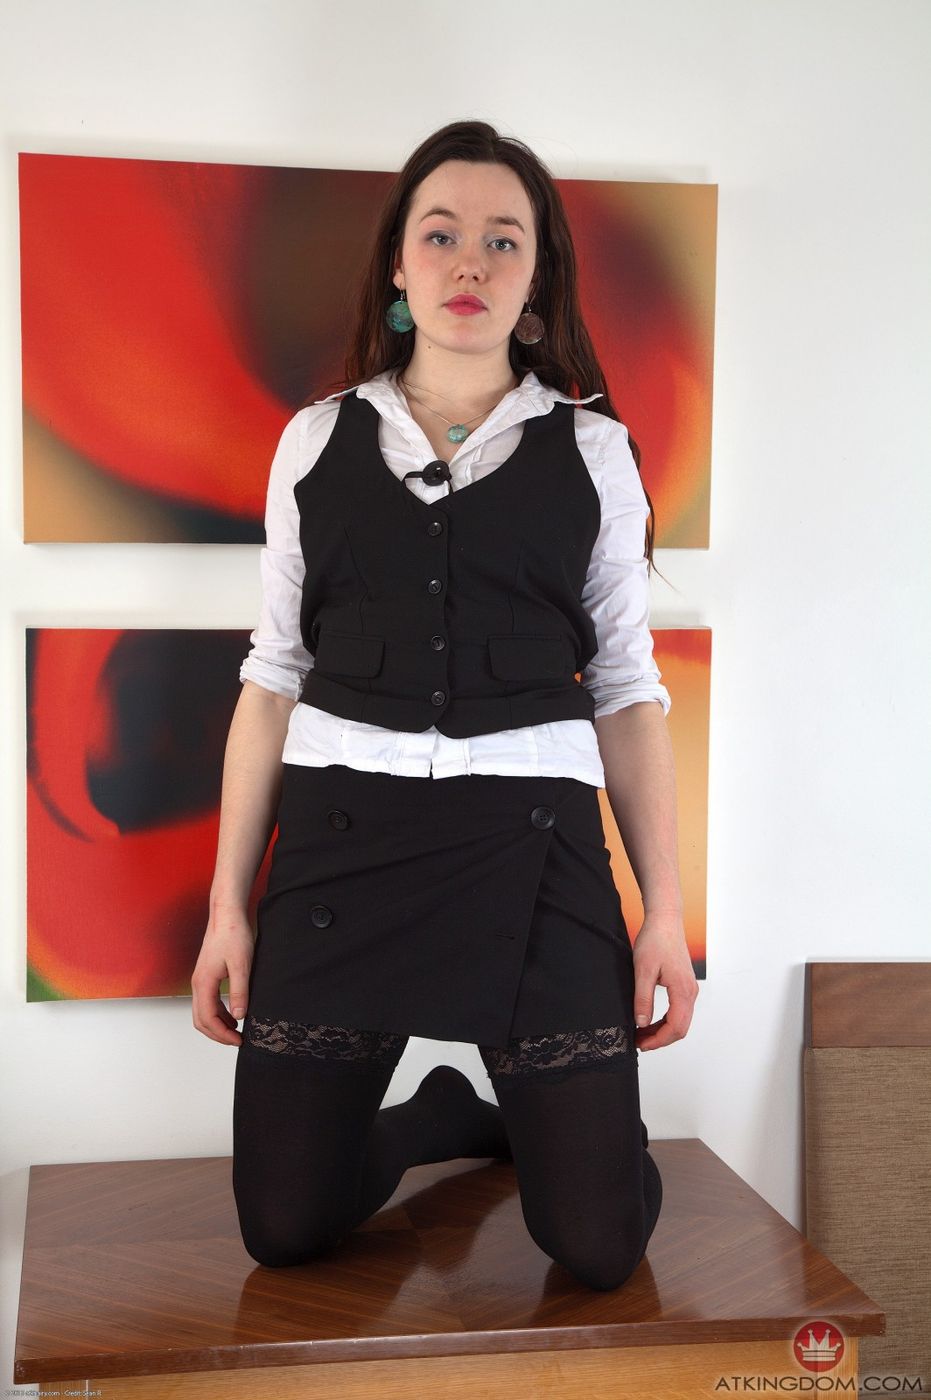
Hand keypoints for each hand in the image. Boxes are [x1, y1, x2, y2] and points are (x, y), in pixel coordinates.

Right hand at [191, 906, 254, 1046]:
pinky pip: (207, 1002)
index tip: (239, 1040)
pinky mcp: (206, 976)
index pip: (208, 1019)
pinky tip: (233, 1014)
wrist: (226, 915)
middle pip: (201, 1020)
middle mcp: (198, 984)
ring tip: (237, 1031)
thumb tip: (240, 1016)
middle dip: (218, 1034)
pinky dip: (218, 1014)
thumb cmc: (233, 935)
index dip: (222, 1034)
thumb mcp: (241, 965)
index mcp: (204, 983)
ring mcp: (200, 980)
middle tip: (237, 1040)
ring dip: (217, 1025)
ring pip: (202, 1012)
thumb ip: (239, 991)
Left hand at [630, 910, 698, 1050]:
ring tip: (641, 1033)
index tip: (641, 1044)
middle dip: (660, 1039)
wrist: (665, 920)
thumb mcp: (642, 970)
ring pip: (680, 1021)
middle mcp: (690, 992)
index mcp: (682, 990)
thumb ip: (643, 999)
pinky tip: (650, 1021)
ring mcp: (689, 989)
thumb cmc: (656, 940)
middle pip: (680, 1028)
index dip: (658, 1041)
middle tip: (639, 1042)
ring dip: (662, 1031)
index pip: (676, 1027)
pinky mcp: (684, 985)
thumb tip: (642, 1023)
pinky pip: (679, 1010)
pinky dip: (665, 1020)